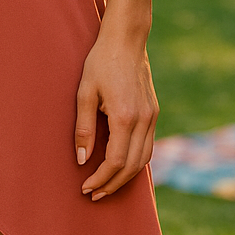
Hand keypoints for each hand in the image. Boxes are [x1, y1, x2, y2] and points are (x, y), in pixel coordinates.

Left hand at [74, 38, 158, 200]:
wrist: (126, 40)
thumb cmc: (101, 62)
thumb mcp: (84, 93)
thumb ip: (83, 128)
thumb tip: (81, 159)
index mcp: (124, 116)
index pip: (115, 161)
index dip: (100, 179)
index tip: (86, 187)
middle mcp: (143, 120)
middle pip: (132, 166)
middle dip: (112, 184)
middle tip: (94, 194)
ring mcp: (152, 116)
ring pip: (144, 159)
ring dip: (126, 177)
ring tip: (106, 185)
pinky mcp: (154, 112)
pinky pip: (148, 145)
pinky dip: (136, 161)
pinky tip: (120, 165)